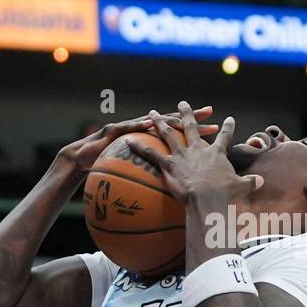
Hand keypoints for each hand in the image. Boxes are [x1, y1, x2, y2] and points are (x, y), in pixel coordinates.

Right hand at [54, 106, 217, 180]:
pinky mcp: (115, 131)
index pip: (183, 134)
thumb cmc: (112, 168)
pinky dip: (138, 124)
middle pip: (175, 124)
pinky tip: (147, 121)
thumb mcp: (136, 175)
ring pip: (152, 122)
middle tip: (212, 111)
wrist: (84, 157)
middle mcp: (147, 131)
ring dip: (166, 117)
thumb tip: (178, 194)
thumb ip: (156, 178)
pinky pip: (128, 128)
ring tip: (179, 113)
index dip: (201, 131)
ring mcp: (132, 128)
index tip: (222, 127)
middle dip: (193, 117)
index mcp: (155, 143)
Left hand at [127, 100, 262, 205]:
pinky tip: (128, 140)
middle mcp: (198, 149)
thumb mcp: (241, 187)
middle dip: (186, 114)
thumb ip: (249, 182)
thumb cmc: (225, 194)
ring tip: (152, 113)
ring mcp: (182, 155)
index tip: (229, 118)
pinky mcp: (168, 165)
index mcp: (216, 154)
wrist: (208, 198)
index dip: (227, 127)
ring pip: (168, 134)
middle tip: (182, 103)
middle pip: (190, 127)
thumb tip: (260, 181)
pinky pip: (150, 153)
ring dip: (159, 122)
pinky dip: (139, 147)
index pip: (224, 137)